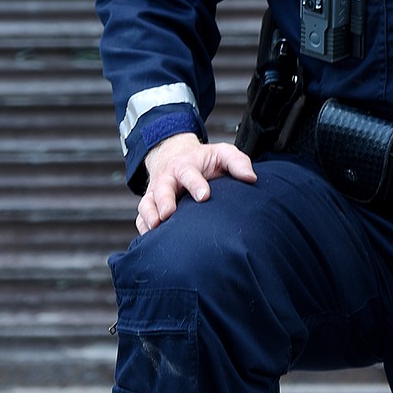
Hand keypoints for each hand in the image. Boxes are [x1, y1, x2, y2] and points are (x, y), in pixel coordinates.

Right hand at [135, 132, 256, 234]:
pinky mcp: (150, 205)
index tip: (204, 196)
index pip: (189, 173)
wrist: (174, 156)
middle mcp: (167, 179)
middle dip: (164, 201)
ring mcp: (156, 193)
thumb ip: (237, 163)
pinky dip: (143, 227)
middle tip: (168, 213)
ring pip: (147, 204)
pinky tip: (150, 239)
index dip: (195, 184)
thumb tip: (251, 178)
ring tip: (156, 227)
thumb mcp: (222, 153)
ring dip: (149, 216)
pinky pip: (141, 218)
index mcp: (186, 166)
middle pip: (162, 189)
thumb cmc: (203, 160)